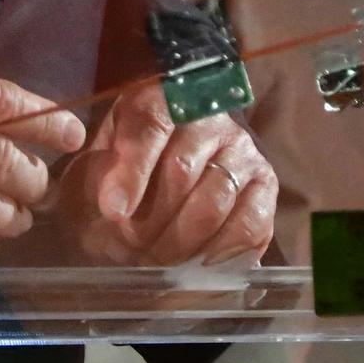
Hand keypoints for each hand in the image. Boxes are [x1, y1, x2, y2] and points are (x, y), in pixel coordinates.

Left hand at [50, 82, 277, 268]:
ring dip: (181, 241)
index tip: (113, 211)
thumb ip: (98, 178)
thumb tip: (114, 207)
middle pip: (182, 169)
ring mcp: (242, 150)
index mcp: (160, 98)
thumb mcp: (98, 165)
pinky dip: (219, 252)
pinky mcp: (265, 185)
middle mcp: (207, 118)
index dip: (131, 171)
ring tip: (156, 260)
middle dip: (151, 220)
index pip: (150, 125)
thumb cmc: (123, 173)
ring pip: (215, 200)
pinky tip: (195, 264)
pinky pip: (249, 224)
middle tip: (130, 249)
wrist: (164, 178)